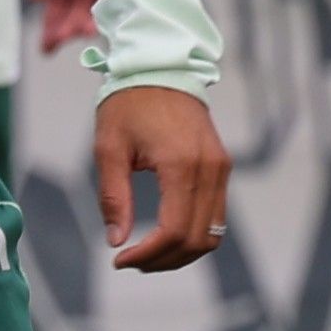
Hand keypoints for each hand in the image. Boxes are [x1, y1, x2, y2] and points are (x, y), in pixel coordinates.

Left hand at [92, 83, 229, 272]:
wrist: (162, 68)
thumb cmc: (129, 105)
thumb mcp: (109, 148)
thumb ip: (113, 196)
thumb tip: (116, 241)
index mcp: (180, 163)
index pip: (174, 230)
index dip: (148, 254)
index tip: (120, 260)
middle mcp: (209, 169)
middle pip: (197, 239)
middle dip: (163, 260)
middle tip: (130, 261)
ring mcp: (220, 169)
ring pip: (212, 233)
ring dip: (181, 253)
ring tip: (147, 254)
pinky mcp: (222, 168)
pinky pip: (216, 216)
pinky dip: (193, 235)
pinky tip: (165, 237)